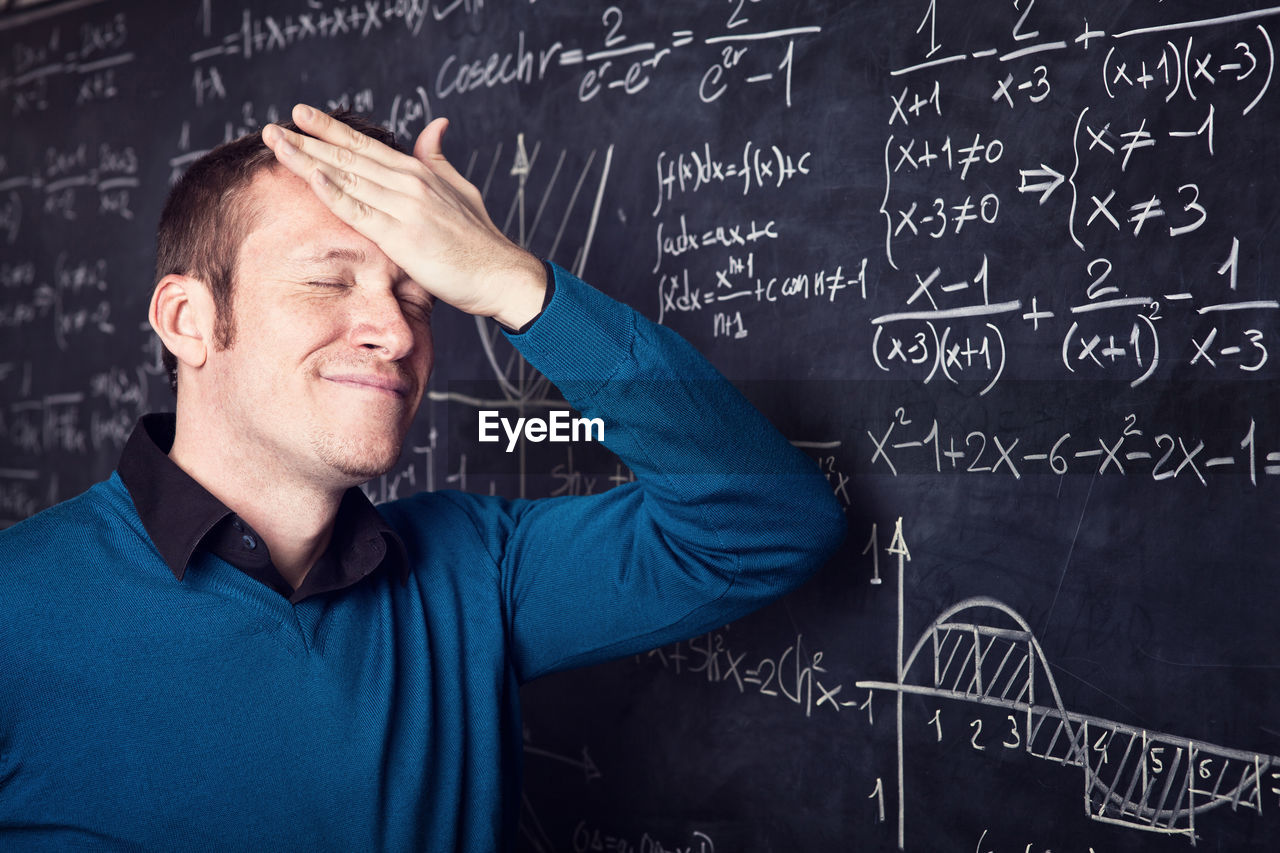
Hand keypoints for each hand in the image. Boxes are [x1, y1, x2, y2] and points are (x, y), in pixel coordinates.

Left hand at [262, 104, 545, 328]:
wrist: (501, 274)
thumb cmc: (480, 241)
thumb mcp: (461, 190)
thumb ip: (439, 159)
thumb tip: (435, 125)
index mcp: (420, 172)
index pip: (366, 146)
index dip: (331, 130)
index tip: (300, 116)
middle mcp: (410, 183)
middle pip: (349, 157)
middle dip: (309, 139)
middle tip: (273, 126)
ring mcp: (405, 208)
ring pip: (347, 178)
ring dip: (309, 159)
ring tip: (277, 144)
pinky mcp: (403, 236)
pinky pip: (360, 212)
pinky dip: (334, 193)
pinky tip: (312, 176)